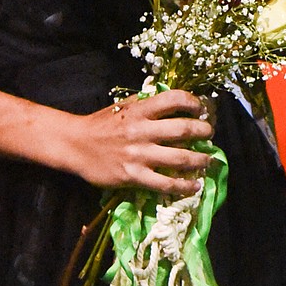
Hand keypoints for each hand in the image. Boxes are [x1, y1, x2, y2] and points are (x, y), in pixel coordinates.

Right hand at [58, 89, 215, 193]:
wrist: (76, 145)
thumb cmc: (101, 124)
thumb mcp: (123, 106)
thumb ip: (146, 103)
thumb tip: (173, 102)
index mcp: (140, 110)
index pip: (174, 99)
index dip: (193, 102)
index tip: (201, 109)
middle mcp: (142, 131)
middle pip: (184, 129)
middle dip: (204, 131)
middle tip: (209, 134)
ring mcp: (138, 155)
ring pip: (180, 158)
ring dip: (200, 159)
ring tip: (208, 160)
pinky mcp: (133, 176)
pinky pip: (165, 183)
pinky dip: (184, 186)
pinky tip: (195, 185)